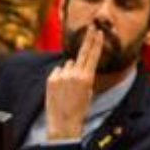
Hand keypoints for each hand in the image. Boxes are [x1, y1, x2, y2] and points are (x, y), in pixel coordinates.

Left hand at [45, 26, 102, 140]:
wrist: (64, 122)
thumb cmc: (79, 109)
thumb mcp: (88, 91)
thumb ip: (83, 75)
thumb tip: (73, 63)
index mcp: (87, 77)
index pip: (93, 55)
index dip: (96, 43)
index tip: (98, 32)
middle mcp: (74, 74)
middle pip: (82, 52)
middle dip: (88, 40)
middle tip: (91, 27)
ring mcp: (61, 76)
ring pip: (67, 66)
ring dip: (68, 72)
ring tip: (68, 89)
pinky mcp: (51, 79)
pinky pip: (57, 72)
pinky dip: (59, 77)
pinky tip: (60, 89)